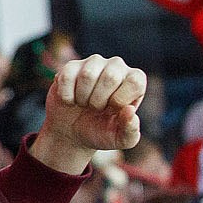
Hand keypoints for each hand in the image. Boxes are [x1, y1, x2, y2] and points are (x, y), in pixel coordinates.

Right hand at [30, 55, 144, 175]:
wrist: (72, 132)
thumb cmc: (100, 131)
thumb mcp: (119, 139)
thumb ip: (130, 131)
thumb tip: (129, 111)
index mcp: (135, 80)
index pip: (135, 82)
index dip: (120, 101)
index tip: (112, 111)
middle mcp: (117, 66)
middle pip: (110, 77)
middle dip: (99, 101)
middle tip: (96, 109)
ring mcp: (93, 63)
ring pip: (87, 75)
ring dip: (82, 98)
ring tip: (84, 103)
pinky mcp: (71, 66)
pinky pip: (67, 77)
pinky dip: (67, 96)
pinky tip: (71, 100)